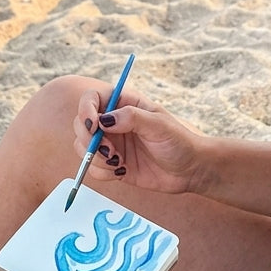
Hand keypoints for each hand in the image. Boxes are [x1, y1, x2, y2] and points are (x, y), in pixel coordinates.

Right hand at [72, 87, 203, 194]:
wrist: (190, 170)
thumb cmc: (179, 142)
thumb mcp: (159, 125)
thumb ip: (132, 118)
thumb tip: (104, 119)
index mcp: (124, 104)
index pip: (92, 98)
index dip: (86, 110)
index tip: (94, 126)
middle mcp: (113, 122)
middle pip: (81, 124)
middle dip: (89, 139)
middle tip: (109, 150)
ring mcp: (111, 143)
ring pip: (82, 147)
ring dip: (95, 157)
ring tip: (119, 162)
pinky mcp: (112, 164)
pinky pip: (92, 168)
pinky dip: (102, 171)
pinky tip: (122, 170)